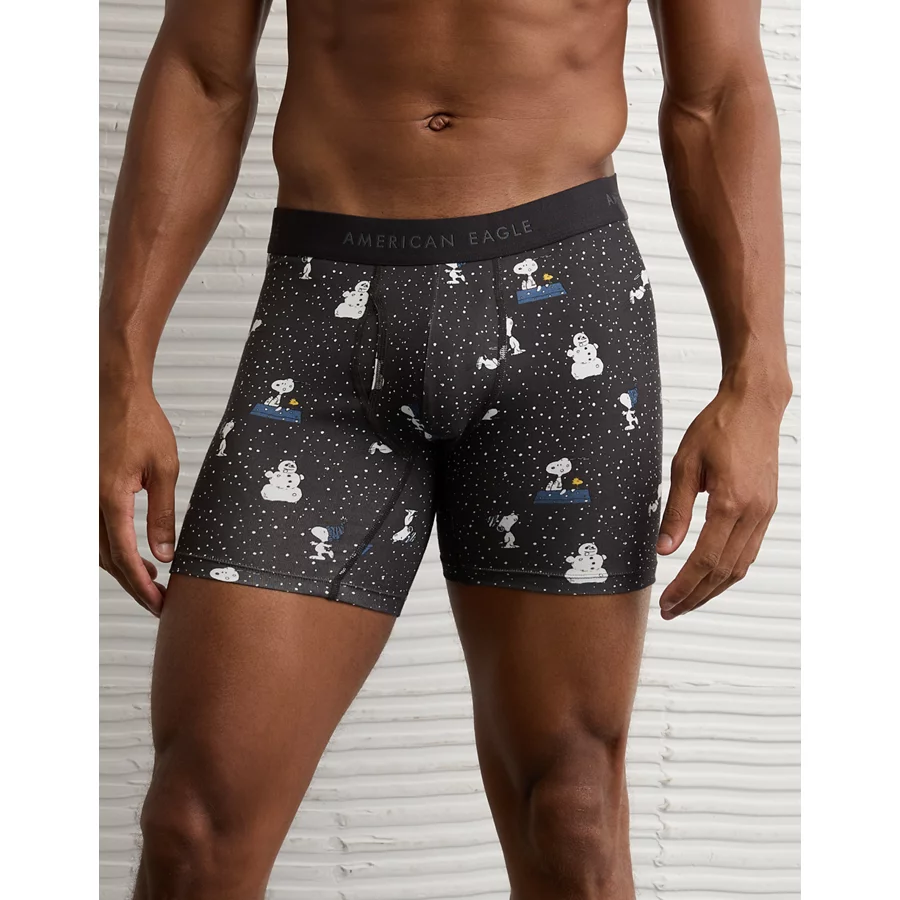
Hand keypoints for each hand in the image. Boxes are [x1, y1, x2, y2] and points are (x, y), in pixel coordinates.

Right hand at [99, 383, 178, 615]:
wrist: (119, 395)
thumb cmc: (142, 423)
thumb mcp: (164, 469)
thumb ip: (163, 513)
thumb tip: (165, 553)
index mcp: (110, 497)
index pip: (124, 555)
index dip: (141, 585)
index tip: (159, 603)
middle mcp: (90, 501)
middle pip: (108, 559)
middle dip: (134, 585)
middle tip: (159, 603)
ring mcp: (86, 496)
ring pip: (99, 548)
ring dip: (123, 569)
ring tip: (152, 583)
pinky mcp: (89, 491)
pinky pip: (97, 531)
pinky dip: (114, 550)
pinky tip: (134, 556)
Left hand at [656, 382, 786, 618]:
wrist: (754, 406)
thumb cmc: (717, 427)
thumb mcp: (684, 465)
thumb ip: (675, 511)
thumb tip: (664, 549)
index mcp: (730, 502)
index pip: (705, 559)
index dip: (684, 586)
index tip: (666, 602)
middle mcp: (752, 512)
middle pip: (724, 571)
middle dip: (696, 596)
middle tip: (671, 611)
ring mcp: (764, 512)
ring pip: (740, 566)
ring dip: (713, 589)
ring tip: (688, 601)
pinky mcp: (766, 509)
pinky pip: (749, 551)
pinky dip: (729, 570)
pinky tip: (711, 576)